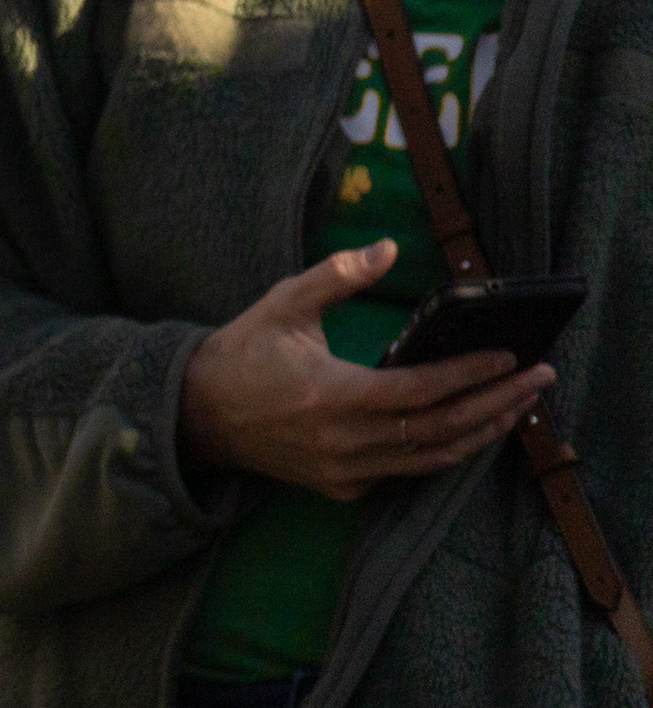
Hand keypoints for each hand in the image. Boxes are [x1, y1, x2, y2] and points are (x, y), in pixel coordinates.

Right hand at [179, 242, 548, 499]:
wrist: (197, 413)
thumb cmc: (243, 352)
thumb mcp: (284, 303)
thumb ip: (337, 275)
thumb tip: (389, 248)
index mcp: (333, 394)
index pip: (423, 389)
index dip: (472, 374)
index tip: (511, 357)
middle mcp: (347, 441)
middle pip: (444, 429)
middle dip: (499, 404)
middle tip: (539, 380)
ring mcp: (347, 471)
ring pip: (435, 459)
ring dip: (483, 433)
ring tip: (519, 408)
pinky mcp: (343, 488)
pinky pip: (408, 473)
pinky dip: (444, 452)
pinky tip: (466, 430)